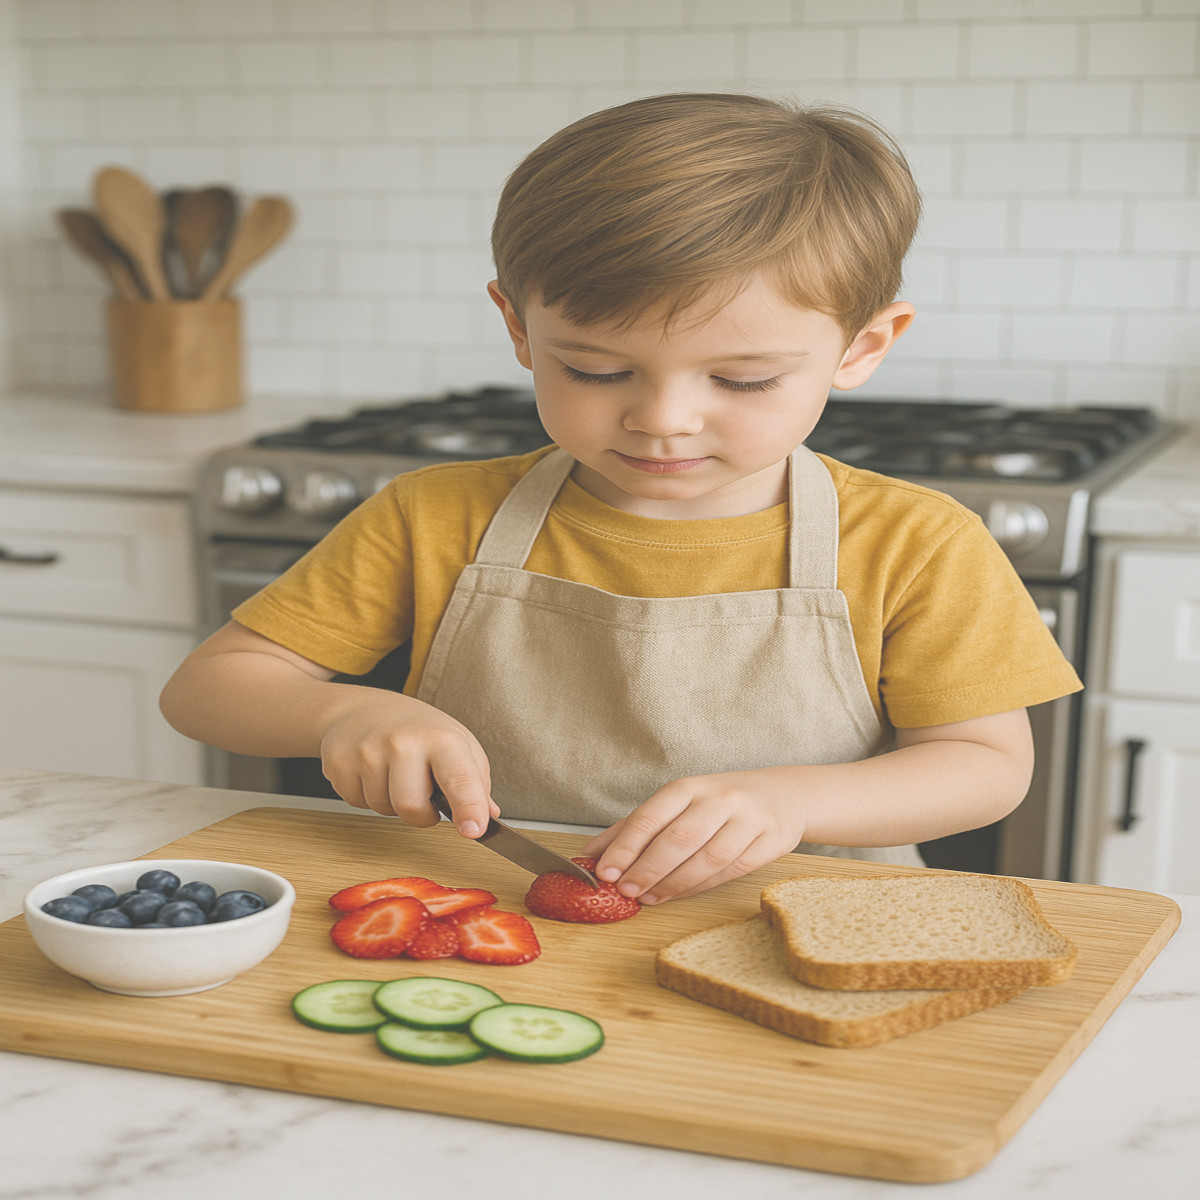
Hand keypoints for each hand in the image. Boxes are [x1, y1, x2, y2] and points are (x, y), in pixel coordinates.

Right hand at [318, 692, 498, 836]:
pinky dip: (367, 796)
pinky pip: (357, 802)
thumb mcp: (456, 744)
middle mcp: (404, 742)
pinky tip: (372, 772)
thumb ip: (475, 782)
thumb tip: (489, 815)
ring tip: (394, 773)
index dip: (469, 808)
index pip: (460, 779)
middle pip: (411, 809)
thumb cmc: (417, 729)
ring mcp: (367, 751)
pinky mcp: (338, 762)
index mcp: (442, 738)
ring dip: (392, 802)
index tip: (474, 830)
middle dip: (421, 813)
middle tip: (423, 791)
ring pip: (382, 809)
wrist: (361, 709)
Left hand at [579, 768, 807, 904]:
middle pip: (678, 838)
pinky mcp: (768, 841)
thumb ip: (632, 830)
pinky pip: (730, 870)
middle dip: (647, 868)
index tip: (604, 872)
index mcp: (688, 787)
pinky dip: (700, 886)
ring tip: (648, 898)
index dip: (625, 847)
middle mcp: (718, 798)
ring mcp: (747, 819)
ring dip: (673, 883)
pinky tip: (679, 894)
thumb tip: (586, 856)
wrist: (781, 795)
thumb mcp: (675, 805)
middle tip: (625, 891)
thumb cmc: (717, 803)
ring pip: (706, 857)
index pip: (650, 816)